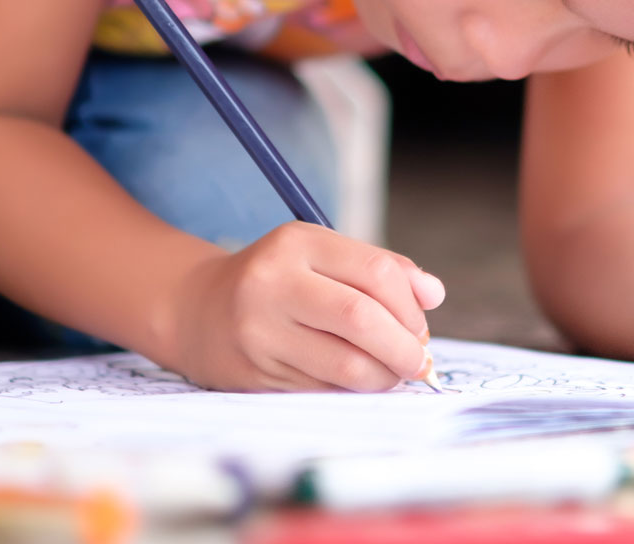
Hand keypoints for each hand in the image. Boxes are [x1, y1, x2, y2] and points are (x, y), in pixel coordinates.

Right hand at [162, 222, 445, 391]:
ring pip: (345, 364)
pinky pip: (323, 389)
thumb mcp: (322, 255)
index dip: (411, 306)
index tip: (421, 327)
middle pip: (361, 318)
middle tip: (419, 362)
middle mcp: (274, 283)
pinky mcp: (255, 373)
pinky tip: (358, 383)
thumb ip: (382, 269)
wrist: (198, 310)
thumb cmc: (279, 280)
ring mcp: (260, 331)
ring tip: (392, 374)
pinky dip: (353, 391)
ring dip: (383, 377)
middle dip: (403, 347)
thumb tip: (435, 295)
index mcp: (297, 242)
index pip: (375, 273)